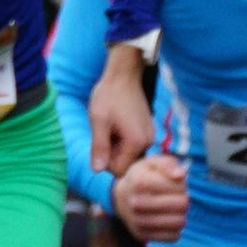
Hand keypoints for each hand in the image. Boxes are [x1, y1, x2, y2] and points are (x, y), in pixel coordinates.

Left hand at [90, 43, 154, 176]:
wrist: (123, 75)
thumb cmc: (108, 96)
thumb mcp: (98, 121)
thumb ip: (99, 147)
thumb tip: (97, 171)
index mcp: (137, 142)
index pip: (119, 170)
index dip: (105, 162)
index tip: (99, 144)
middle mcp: (148, 141)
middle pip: (126, 164)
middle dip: (111, 154)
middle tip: (104, 133)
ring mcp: (150, 136)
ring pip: (129, 155)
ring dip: (116, 147)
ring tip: (110, 128)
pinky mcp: (148, 130)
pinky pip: (133, 145)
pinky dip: (123, 141)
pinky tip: (117, 126)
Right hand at [114, 153, 188, 242]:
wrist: (121, 198)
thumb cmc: (143, 177)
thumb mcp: (153, 163)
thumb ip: (168, 164)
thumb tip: (180, 176)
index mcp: (139, 182)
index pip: (179, 187)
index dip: (182, 184)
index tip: (175, 184)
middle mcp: (135, 203)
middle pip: (182, 205)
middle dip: (184, 199)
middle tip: (177, 197)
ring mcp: (137, 222)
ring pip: (179, 223)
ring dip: (181, 215)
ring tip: (174, 209)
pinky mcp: (142, 236)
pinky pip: (173, 237)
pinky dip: (175, 229)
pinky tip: (168, 219)